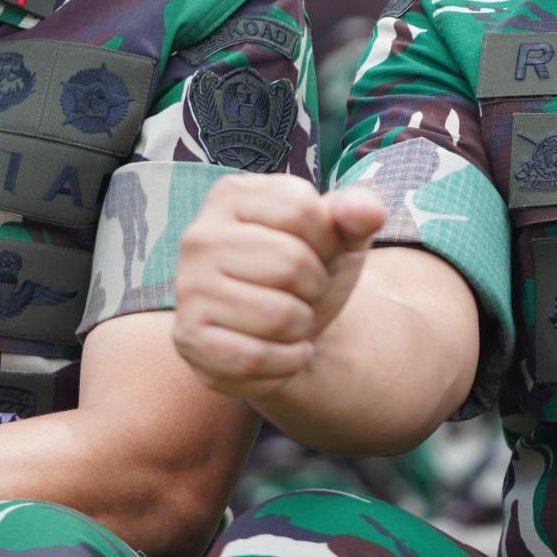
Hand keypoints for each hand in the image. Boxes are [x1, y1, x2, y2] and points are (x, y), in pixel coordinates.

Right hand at [173, 174, 384, 400]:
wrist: (284, 333)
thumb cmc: (308, 273)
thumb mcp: (340, 238)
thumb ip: (358, 213)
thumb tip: (367, 209)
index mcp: (232, 195)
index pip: (301, 209)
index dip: (326, 240)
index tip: (317, 253)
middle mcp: (199, 236)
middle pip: (291, 263)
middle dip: (315, 286)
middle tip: (303, 293)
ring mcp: (188, 288)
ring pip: (277, 315)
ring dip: (302, 327)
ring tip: (290, 320)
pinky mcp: (188, 338)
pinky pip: (255, 358)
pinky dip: (285, 361)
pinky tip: (279, 351)